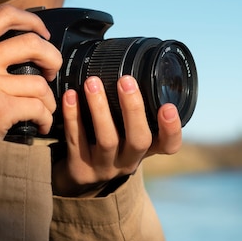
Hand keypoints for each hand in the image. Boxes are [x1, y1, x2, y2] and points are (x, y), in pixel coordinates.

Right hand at [0, 5, 62, 139]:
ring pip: (39, 82)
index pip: (4, 15)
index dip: (32, 20)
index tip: (44, 35)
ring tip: (42, 110)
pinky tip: (39, 125)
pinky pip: (39, 106)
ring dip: (48, 100)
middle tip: (53, 72)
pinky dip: (45, 118)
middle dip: (53, 57)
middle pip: (32, 42)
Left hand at [53, 75, 181, 196]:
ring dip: (100, 108)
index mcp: (146, 150)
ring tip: (92, 82)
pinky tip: (70, 96)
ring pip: (107, 140)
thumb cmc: (108, 144)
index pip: (169, 145)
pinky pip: (76, 140)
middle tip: (126, 80)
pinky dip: (73, 116)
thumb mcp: (126, 133)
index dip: (172, 129)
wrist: (78, 179)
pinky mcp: (80, 168)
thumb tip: (131, 61)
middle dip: (133, 109)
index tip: (168, 107)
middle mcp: (129, 160)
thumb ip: (133, 109)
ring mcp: (104, 167)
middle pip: (138, 140)